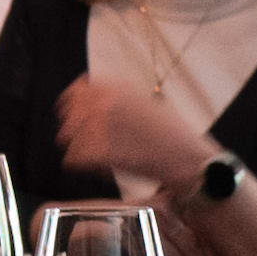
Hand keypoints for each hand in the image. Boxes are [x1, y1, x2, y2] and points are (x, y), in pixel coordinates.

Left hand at [48, 78, 221, 205]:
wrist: (189, 158)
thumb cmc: (172, 136)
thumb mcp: (145, 104)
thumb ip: (117, 100)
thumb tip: (89, 104)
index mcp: (118, 86)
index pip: (76, 90)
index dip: (73, 107)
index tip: (75, 119)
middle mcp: (107, 100)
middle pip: (67, 115)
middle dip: (73, 132)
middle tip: (87, 145)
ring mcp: (102, 125)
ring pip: (68, 139)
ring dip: (79, 150)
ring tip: (99, 159)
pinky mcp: (102, 151)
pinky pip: (74, 159)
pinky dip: (84, 167)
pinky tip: (102, 169)